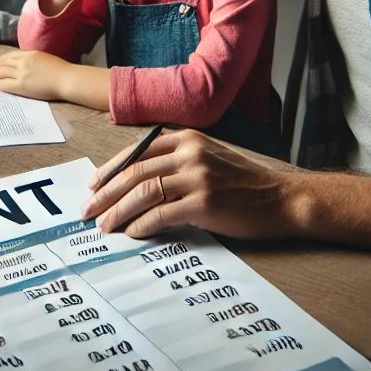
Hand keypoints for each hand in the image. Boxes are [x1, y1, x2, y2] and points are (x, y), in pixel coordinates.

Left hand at [0, 49, 73, 101]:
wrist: (67, 79)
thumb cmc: (61, 71)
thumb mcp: (44, 58)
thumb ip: (32, 59)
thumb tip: (23, 64)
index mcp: (29, 53)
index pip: (9, 56)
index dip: (1, 61)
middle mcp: (23, 61)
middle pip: (1, 63)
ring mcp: (22, 73)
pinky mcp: (22, 85)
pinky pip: (3, 84)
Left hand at [81, 129, 301, 240]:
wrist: (283, 199)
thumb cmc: (243, 182)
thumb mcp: (208, 157)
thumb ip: (175, 160)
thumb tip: (134, 181)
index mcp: (187, 137)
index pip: (137, 151)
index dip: (110, 169)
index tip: (93, 185)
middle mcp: (190, 152)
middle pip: (135, 171)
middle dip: (106, 193)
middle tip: (88, 211)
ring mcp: (197, 176)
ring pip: (143, 192)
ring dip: (118, 211)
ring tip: (104, 226)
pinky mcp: (205, 202)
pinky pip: (162, 213)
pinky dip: (142, 224)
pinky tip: (131, 233)